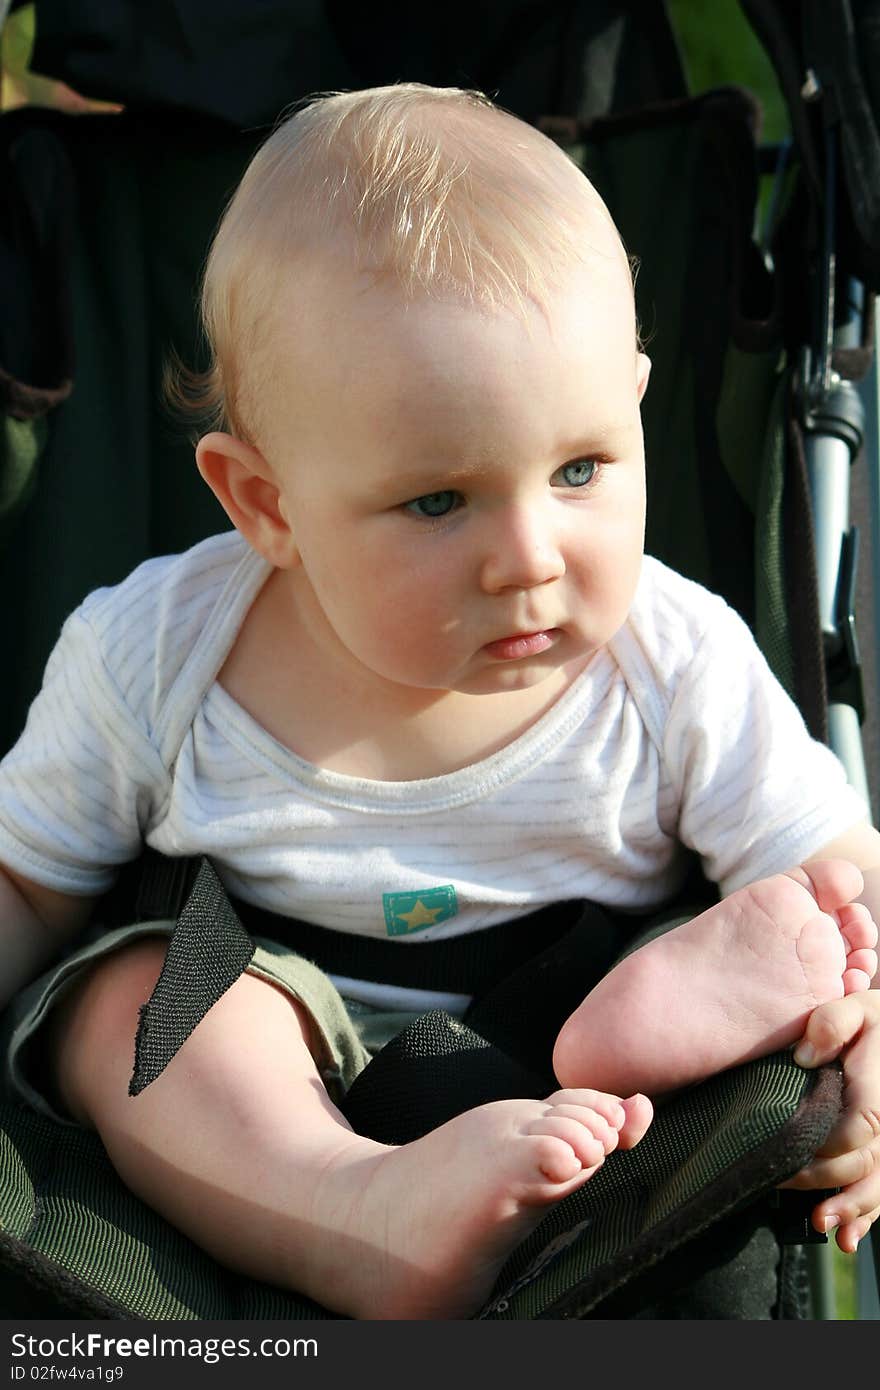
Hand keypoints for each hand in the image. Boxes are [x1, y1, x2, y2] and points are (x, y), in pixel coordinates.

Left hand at [779, 989, 879, 1252]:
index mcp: (879, 1091)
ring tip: (822, 1225)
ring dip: (851, 1209)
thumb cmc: (870, 1021)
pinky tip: (845, 1237)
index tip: (787, 1150)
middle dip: (828, 1182)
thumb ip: (832, 1023)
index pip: (858, 1127)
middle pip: (864, 1163)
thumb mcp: (853, 1007)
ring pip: (878, 1185)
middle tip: (782, 1185)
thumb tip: (804, 1056)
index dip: (825, 1144)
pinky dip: (866, 1216)